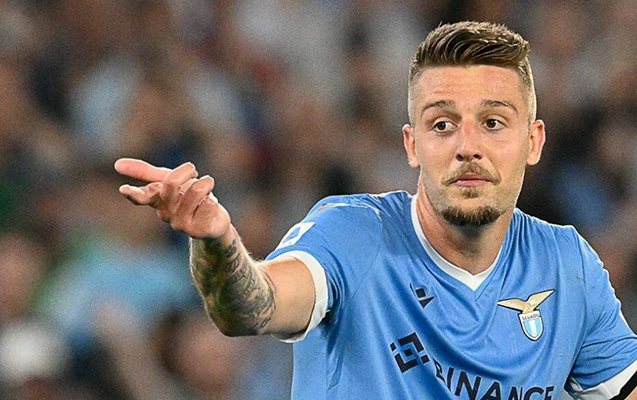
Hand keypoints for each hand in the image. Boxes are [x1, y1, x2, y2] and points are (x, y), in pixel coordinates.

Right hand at [114, 158, 230, 238]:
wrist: (214, 221)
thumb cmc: (188, 197)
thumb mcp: (168, 181)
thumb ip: (145, 172)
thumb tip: (116, 164)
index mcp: (156, 200)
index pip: (142, 197)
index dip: (134, 193)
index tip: (125, 189)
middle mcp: (166, 214)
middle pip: (171, 183)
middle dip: (186, 171)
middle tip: (193, 171)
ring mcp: (181, 225)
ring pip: (195, 191)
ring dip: (206, 184)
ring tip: (207, 190)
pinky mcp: (198, 231)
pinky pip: (208, 204)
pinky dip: (213, 200)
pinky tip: (212, 207)